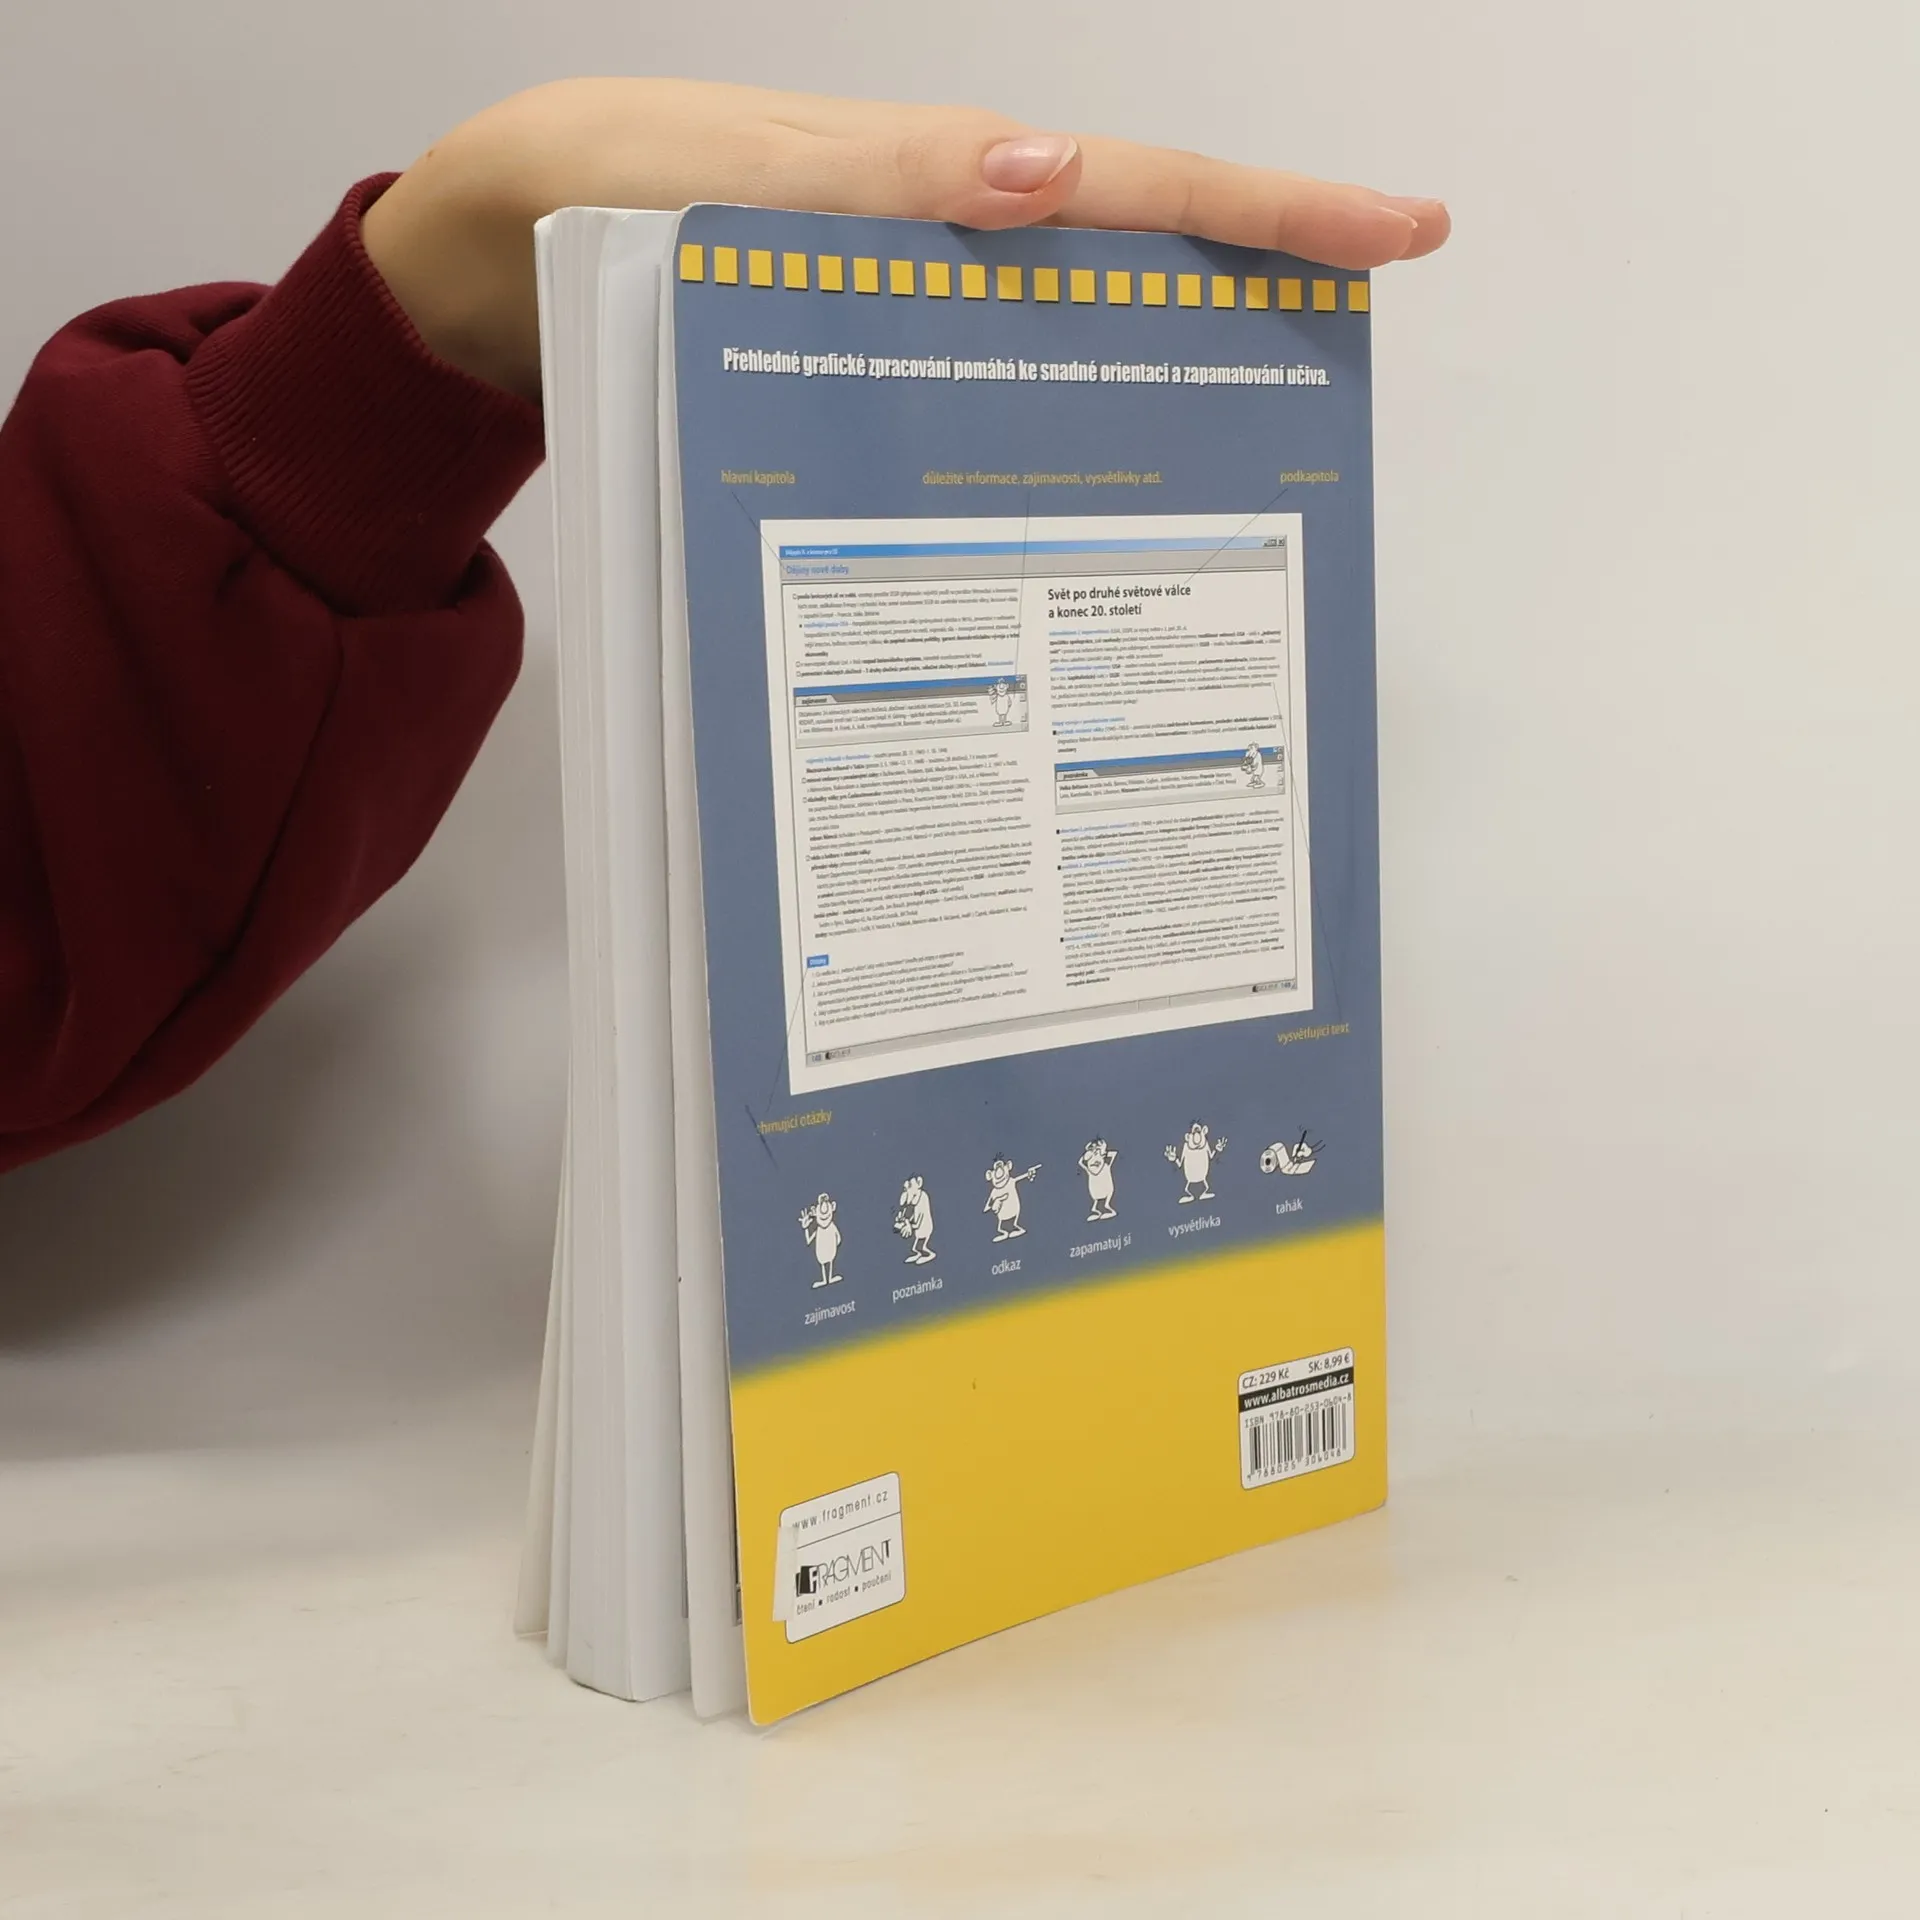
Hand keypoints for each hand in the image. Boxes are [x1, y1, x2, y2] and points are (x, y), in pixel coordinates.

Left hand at [362, 79, 1449, 401]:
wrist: (499, 267)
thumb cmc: (603, 199)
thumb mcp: (733, 177)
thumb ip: (883, 184)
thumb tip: (1045, 179)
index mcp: (937, 182)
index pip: (1134, 192)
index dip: (1267, 215)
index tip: (1396, 234)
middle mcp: (941, 253)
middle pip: (1132, 269)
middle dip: (1255, 300)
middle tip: (1355, 362)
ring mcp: (909, 320)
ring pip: (1068, 347)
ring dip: (1164, 384)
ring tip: (1260, 450)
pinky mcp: (862, 379)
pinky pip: (979, 404)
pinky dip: (1043, 436)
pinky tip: (1076, 495)